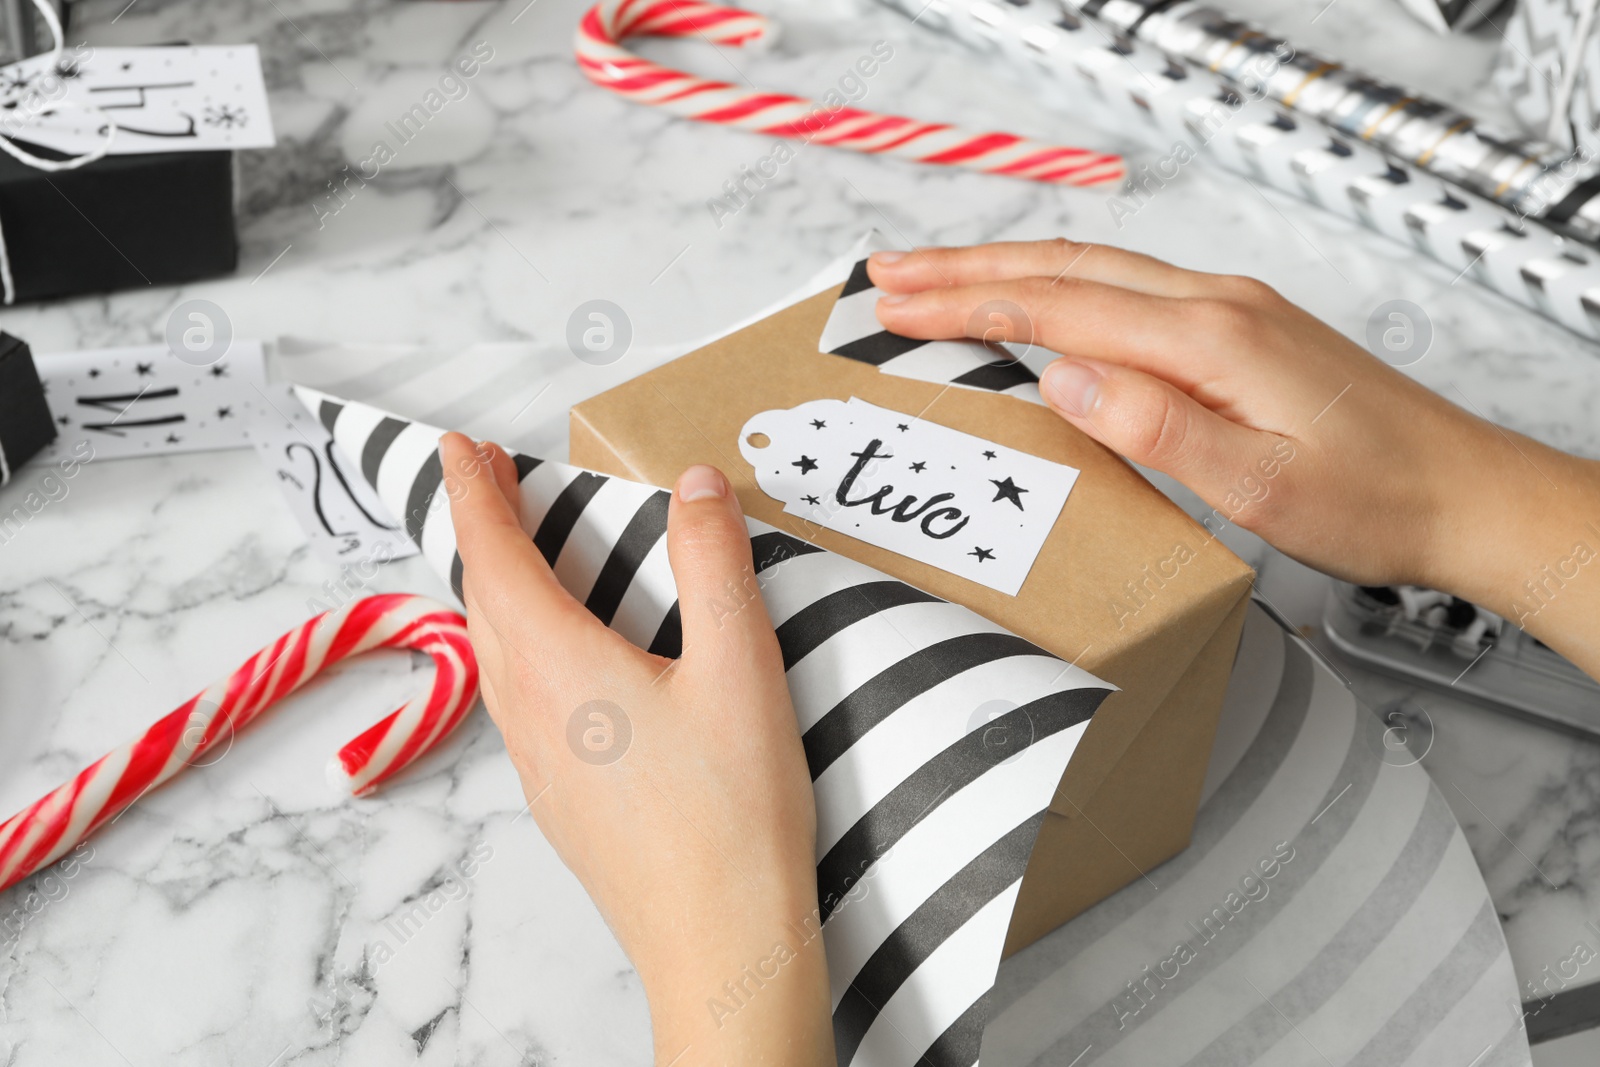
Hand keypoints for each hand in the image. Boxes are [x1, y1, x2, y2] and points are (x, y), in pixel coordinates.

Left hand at [440, 434, 834, 1065]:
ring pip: (494, 655)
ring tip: (519, 555)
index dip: (475, 495)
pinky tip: (562, 659)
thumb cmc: (731, 812)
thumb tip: (695, 485)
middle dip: (482, 533)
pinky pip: (517, 699)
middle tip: (491, 480)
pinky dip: (519, 646)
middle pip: (483, 603)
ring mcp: (539, 764)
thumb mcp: (740, 667)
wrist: (718, 942)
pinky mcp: (560, 801)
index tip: (459, 448)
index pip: (496, 558)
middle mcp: (531, 712)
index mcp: (561, 666)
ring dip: (496, 591)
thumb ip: (714, 565)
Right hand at [868, 239, 1599, 677]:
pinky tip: (1038, 302)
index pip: (1063, 306)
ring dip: (1007, 270)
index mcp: (1214, 339)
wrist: (1464, 494)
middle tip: (887, 274)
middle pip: (1067, 267)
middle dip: (966, 268)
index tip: (898, 304)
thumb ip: (1160, 429)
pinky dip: (1059, 288)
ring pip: (1094, 271)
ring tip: (937, 278)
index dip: (970, 304)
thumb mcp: (1264, 488)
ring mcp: (1230, 313)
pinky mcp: (1238, 332)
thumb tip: (1064, 378)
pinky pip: (1127, 292)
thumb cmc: (1375, 500)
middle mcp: (1218, 308)